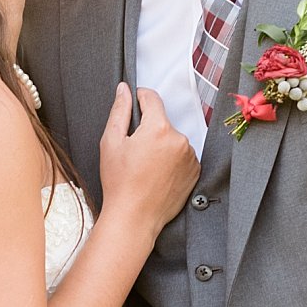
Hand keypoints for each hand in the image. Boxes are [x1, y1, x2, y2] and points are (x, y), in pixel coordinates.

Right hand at [98, 84, 198, 238]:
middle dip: (148, 129)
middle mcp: (179, 139)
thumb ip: (119, 111)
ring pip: (172, 139)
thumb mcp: (111, 142)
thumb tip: (124, 90)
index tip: (134, 101)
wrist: (135, 216)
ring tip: (145, 166)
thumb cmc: (119, 182)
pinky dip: (171, 160)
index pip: (152, 98)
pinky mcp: (195, 171)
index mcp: (158, 129)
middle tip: (133, 150)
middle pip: (162, 122)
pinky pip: (182, 156)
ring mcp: (190, 156)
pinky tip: (157, 174)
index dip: (140, 97)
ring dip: (161, 145)